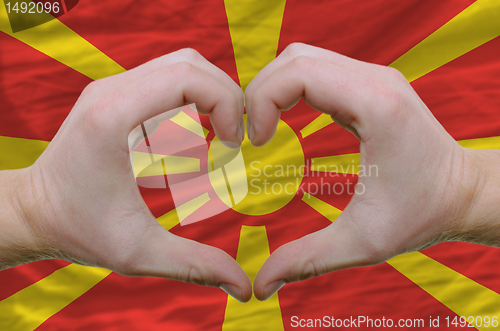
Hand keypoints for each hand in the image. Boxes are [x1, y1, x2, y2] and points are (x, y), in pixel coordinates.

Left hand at [2, 49, 251, 301]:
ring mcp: (111, 88)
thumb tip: (244, 287)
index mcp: (114, 116)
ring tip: (220, 138)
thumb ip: (195, 265)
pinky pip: (167, 79)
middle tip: (235, 140)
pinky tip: (195, 137)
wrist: (33, 212)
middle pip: (190, 63)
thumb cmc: (78, 229)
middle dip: (226, 97)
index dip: (227, 104)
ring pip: (181, 64)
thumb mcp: (138, 252)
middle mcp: (111, 90)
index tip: (234, 144)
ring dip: (211, 96)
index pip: (188, 77)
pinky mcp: (116, 95)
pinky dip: (193, 99)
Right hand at [245, 43, 496, 300]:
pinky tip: (284, 119)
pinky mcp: (370, 83)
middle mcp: (376, 79)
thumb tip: (259, 286)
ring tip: (262, 127)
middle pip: (294, 58)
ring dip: (273, 87)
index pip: (299, 72)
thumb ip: (306, 260)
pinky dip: (290, 88)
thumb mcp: (362, 243)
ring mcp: (374, 76)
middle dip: (259, 92)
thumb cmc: (422, 215)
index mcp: (376, 106)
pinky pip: (317, 69)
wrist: (463, 193)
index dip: (261, 101)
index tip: (255, 143)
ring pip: (303, 57)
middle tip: (250, 136)